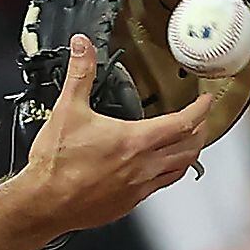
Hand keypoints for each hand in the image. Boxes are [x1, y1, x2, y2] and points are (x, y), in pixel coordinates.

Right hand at [17, 36, 212, 231]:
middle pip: (190, 148)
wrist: (44, 203)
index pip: (183, 123)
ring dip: (188, 155)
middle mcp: (143, 166)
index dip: (200, 110)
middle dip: (201, 132)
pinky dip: (167, 174)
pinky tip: (158, 169)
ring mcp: (138, 188)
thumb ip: (79, 74)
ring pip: (179, 171)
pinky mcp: (128, 204)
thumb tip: (82, 46)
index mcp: (135, 141)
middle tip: (202, 121)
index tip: (205, 101)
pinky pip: (159, 187)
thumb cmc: (56, 163)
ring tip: (188, 144)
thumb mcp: (67, 109)